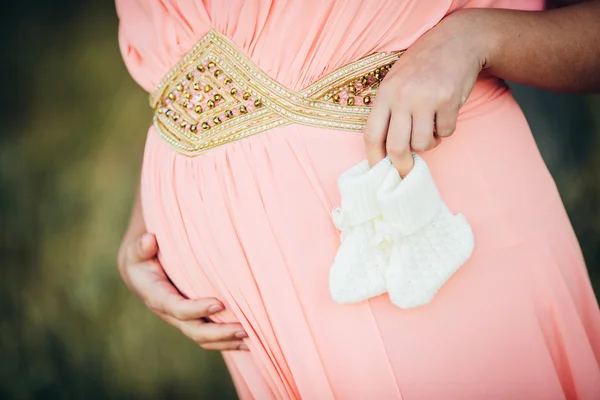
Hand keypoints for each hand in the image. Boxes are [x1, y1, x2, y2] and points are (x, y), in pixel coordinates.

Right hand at [118, 232, 248, 350]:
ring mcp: (182, 320)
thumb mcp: (137, 251)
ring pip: (204, 338)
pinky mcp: (192, 320)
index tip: (219, 303)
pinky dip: (228, 341)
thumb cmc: (141, 258)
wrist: (141, 273)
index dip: (197, 309)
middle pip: (195, 330)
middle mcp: (170, 314)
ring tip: (251, 338)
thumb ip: (141, 247)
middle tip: (244, 329)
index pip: (177, 308)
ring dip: (227, 341)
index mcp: (157, 297)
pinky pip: (210, 337)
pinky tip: (249, 342)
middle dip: (219, 332)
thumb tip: (149, 239)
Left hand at [363, 11, 486, 175]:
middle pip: (396, 146)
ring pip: (423, 143)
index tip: (378, 173)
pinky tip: (444, 115)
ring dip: (428, 144)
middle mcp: (403, 97)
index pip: (371, 134)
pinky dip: (446, 130)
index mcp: (385, 94)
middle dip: (401, 166)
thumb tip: (385, 151)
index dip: (373, 158)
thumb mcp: (395, 82)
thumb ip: (388, 111)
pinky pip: (446, 132)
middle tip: (406, 172)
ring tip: (430, 130)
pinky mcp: (449, 100)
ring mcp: (426, 98)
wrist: (456, 41)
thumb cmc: (421, 67)